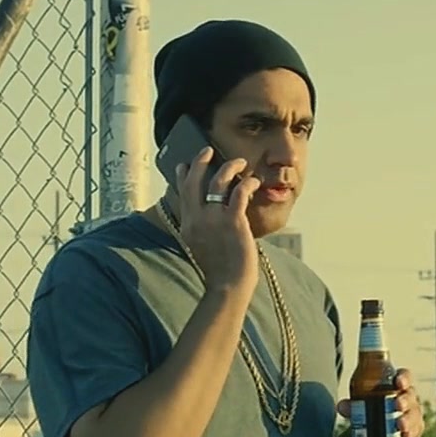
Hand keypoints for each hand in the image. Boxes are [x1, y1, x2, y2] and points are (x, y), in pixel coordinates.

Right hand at [174, 146, 262, 292]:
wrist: (227, 286)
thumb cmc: (220, 272)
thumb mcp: (202, 248)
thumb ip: (203, 231)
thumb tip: (212, 220)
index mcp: (187, 226)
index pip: (182, 194)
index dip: (182, 177)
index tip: (184, 165)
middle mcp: (197, 219)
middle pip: (194, 181)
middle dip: (200, 162)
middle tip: (207, 150)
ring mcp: (214, 219)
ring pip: (218, 181)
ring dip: (229, 167)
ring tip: (239, 162)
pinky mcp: (233, 221)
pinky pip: (239, 192)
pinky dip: (247, 183)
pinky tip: (253, 181)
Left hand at [337, 369, 426, 436]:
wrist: (373, 430)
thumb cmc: (369, 408)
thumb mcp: (359, 404)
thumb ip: (352, 405)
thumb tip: (342, 406)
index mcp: (396, 385)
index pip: (404, 377)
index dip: (403, 378)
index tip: (398, 382)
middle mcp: (407, 398)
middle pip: (410, 395)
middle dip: (405, 400)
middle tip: (397, 404)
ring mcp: (412, 414)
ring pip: (414, 414)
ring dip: (408, 419)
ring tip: (400, 425)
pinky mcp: (414, 429)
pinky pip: (416, 430)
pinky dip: (411, 433)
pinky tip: (406, 436)